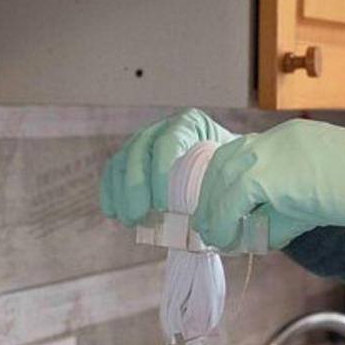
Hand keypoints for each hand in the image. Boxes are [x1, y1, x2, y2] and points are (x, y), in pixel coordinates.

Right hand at [99, 108, 235, 226]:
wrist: (225, 163)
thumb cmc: (231, 168)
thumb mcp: (233, 167)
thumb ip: (226, 178)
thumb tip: (220, 211)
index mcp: (190, 123)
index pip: (169, 142)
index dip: (160, 171)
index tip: (160, 204)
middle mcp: (164, 126)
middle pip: (140, 151)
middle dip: (135, 186)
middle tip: (137, 216)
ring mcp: (145, 138)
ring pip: (123, 160)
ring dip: (121, 192)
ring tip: (128, 220)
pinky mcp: (133, 154)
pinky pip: (114, 169)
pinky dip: (111, 191)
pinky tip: (113, 213)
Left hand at [192, 118, 344, 271]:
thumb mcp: (312, 198)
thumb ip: (278, 210)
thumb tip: (247, 233)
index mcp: (284, 139)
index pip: (236, 156)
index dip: (220, 186)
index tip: (217, 214)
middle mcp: (272, 139)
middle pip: (219, 163)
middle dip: (208, 198)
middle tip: (208, 229)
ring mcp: (270, 151)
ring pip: (219, 180)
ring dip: (214, 213)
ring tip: (218, 238)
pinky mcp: (270, 172)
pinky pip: (230, 199)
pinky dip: (225, 221)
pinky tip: (233, 240)